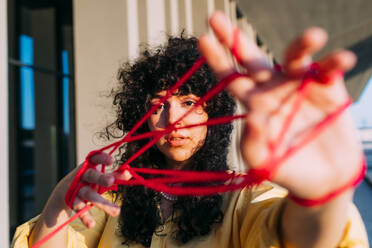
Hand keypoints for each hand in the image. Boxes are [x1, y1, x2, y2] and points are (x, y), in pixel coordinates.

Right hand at [42, 152, 130, 227]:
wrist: (64, 191)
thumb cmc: (89, 180)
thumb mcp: (100, 176)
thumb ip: (114, 175)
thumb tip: (129, 172)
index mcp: (89, 166)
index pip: (95, 159)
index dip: (102, 158)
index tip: (111, 160)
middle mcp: (82, 176)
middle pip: (91, 176)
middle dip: (101, 178)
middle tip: (111, 181)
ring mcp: (77, 189)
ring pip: (88, 195)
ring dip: (102, 203)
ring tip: (117, 212)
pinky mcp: (73, 202)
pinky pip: (80, 211)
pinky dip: (85, 217)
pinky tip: (92, 225)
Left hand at [199, 11, 361, 199]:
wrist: (323, 180)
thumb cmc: (287, 169)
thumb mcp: (262, 162)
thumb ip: (252, 144)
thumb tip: (251, 118)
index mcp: (254, 103)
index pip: (231, 78)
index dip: (217, 59)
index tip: (202, 39)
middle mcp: (273, 89)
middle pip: (251, 59)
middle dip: (234, 38)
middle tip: (215, 17)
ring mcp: (299, 86)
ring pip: (295, 57)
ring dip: (303, 44)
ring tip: (314, 36)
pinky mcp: (327, 90)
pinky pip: (329, 70)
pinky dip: (335, 63)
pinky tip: (343, 60)